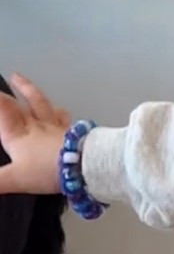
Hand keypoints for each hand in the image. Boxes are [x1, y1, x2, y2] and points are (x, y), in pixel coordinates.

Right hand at [0, 73, 71, 195]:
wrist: (84, 166)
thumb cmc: (46, 169)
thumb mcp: (15, 178)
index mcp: (17, 133)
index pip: (4, 108)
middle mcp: (37, 125)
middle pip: (25, 102)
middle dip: (17, 89)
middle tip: (13, 75)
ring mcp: (57, 127)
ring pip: (43, 105)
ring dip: (33, 93)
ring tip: (27, 84)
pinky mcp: (73, 133)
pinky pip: (63, 118)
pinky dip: (58, 112)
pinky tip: (60, 111)